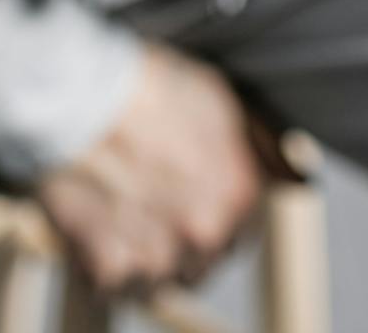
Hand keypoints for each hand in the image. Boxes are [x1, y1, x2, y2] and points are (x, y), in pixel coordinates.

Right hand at [33, 39, 274, 298]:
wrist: (77, 96)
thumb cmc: (143, 86)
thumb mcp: (220, 99)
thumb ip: (257, 145)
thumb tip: (290, 174)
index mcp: (239, 196)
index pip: (245, 228)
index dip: (219, 212)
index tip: (193, 199)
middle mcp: (206, 236)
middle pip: (203, 256)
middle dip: (182, 235)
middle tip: (152, 200)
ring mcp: (157, 258)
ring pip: (159, 274)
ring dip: (145, 253)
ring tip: (120, 207)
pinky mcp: (109, 270)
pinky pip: (113, 280)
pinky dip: (102, 260)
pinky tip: (94, 219)